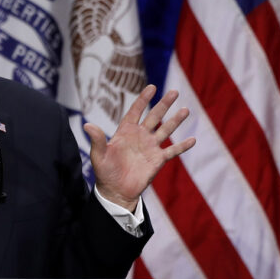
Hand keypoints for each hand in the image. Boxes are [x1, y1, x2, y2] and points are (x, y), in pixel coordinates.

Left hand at [84, 84, 195, 210]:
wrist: (116, 191)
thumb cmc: (105, 172)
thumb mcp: (98, 155)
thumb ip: (96, 140)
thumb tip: (86, 125)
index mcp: (125, 132)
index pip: (136, 111)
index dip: (143, 99)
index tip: (152, 87)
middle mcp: (140, 136)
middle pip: (154, 117)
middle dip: (164, 104)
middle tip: (174, 91)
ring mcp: (150, 147)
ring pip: (166, 130)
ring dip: (176, 121)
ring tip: (186, 110)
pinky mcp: (158, 160)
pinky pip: (172, 151)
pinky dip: (182, 146)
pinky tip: (193, 139)